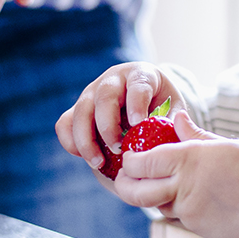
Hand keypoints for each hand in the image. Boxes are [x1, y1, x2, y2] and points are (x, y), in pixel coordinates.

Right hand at [55, 62, 178, 177]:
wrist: (145, 104)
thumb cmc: (161, 107)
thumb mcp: (173, 109)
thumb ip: (174, 121)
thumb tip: (171, 135)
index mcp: (141, 75)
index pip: (137, 84)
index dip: (136, 102)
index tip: (138, 123)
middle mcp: (113, 80)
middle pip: (103, 97)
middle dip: (108, 125)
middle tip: (117, 148)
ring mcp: (92, 93)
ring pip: (80, 111)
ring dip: (86, 138)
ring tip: (98, 162)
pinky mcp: (78, 109)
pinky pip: (65, 123)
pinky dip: (70, 141)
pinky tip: (84, 158)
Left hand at [115, 110, 238, 237]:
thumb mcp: (227, 145)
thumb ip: (195, 135)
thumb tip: (175, 117)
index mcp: (188, 159)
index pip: (143, 161)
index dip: (130, 161)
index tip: (130, 156)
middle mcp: (183, 186)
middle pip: (136, 192)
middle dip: (124, 185)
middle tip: (124, 177)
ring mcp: (188, 211)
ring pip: (154, 205)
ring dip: (149, 196)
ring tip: (154, 184)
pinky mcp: (195, 227)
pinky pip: (174, 216)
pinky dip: (172, 207)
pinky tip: (185, 197)